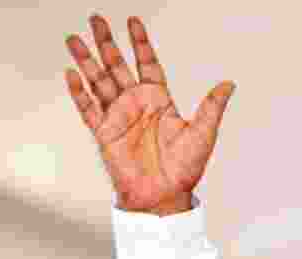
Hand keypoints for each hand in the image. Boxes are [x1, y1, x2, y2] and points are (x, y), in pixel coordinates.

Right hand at [65, 14, 234, 214]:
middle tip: (96, 19)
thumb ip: (212, 106)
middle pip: (118, 66)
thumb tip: (229, 84)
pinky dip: (79, 93)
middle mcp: (137, 105)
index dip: (140, 43)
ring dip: (86, 61)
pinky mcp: (105, 133)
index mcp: (159, 101)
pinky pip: (89, 109)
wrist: (163, 196)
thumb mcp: (203, 133)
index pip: (148, 64)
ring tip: (74, 39)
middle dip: (107, 43)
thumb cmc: (184, 169)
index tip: (133, 21)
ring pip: (99, 82)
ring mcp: (119, 117)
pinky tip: (71, 74)